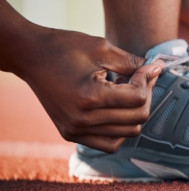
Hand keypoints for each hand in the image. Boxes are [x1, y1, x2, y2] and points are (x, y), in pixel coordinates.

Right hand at [20, 28, 163, 152]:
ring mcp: (75, 131)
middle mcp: (82, 120)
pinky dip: (121, 128)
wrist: (30, 56)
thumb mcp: (102, 48)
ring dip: (136, 112)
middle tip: (143, 76)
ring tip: (128, 91)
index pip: (137, 98)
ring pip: (127, 133)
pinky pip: (109, 143)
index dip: (148, 79)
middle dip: (147, 94)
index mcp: (90, 97)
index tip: (149, 65)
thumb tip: (156, 68)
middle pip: (137, 118)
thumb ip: (132, 62)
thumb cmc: (64, 47)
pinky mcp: (71, 134)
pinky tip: (119, 107)